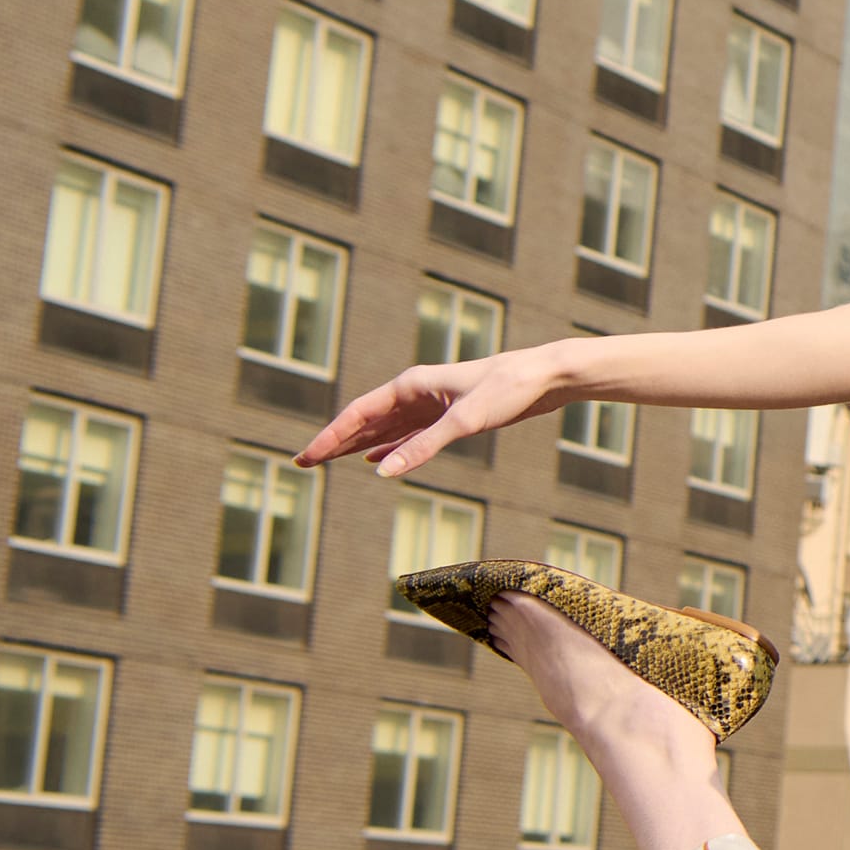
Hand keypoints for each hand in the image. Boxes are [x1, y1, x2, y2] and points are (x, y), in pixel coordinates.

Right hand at [295, 345, 575, 477]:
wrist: (546, 377)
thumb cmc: (508, 389)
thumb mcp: (464, 422)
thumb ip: (422, 447)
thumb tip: (382, 472)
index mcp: (411, 385)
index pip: (358, 414)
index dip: (330, 437)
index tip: (306, 457)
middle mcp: (416, 393)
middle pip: (365, 421)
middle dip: (334, 442)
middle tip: (303, 463)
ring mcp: (431, 405)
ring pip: (384, 429)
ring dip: (357, 446)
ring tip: (329, 462)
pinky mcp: (450, 416)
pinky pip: (408, 435)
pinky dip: (390, 448)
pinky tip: (376, 460)